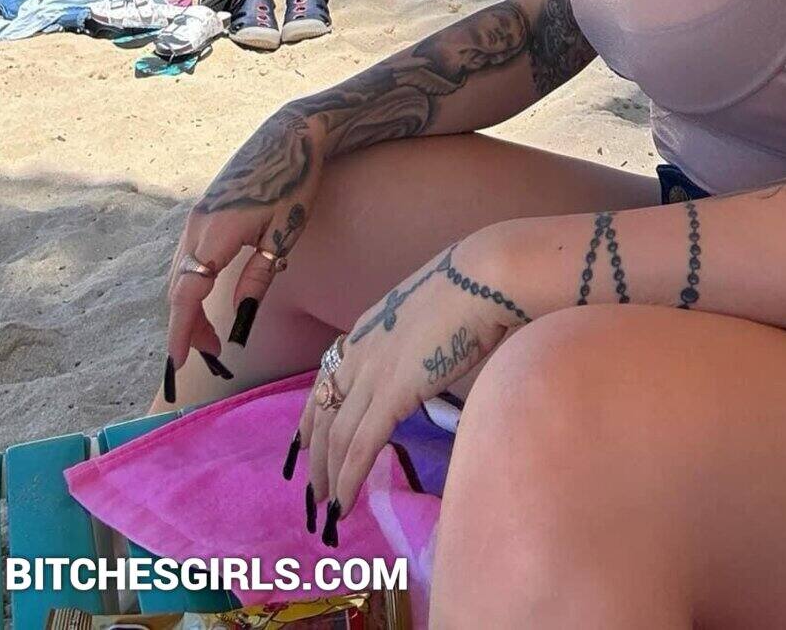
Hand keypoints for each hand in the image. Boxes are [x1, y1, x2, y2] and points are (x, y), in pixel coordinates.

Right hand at [164, 106, 324, 387]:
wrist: (290, 134)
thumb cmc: (296, 183)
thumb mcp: (283, 235)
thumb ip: (257, 277)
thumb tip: (236, 317)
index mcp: (216, 232)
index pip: (187, 294)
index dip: (180, 331)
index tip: (178, 362)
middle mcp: (197, 224)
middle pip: (179, 288)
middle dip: (188, 325)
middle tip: (213, 353)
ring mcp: (197, 214)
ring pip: (180, 272)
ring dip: (189, 305)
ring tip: (213, 333)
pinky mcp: (203, 209)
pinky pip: (187, 255)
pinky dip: (192, 282)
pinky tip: (209, 295)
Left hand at [296, 225, 529, 530]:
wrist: (483, 276)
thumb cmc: (474, 285)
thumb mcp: (429, 310)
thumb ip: (417, 336)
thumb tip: (427, 354)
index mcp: (370, 328)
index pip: (327, 376)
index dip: (312, 413)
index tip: (302, 440)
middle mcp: (361, 350)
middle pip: (325, 411)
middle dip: (315, 455)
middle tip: (312, 489)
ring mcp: (373, 371)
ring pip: (336, 434)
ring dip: (327, 475)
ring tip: (326, 508)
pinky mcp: (392, 392)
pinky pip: (360, 445)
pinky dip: (348, 478)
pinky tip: (343, 503)